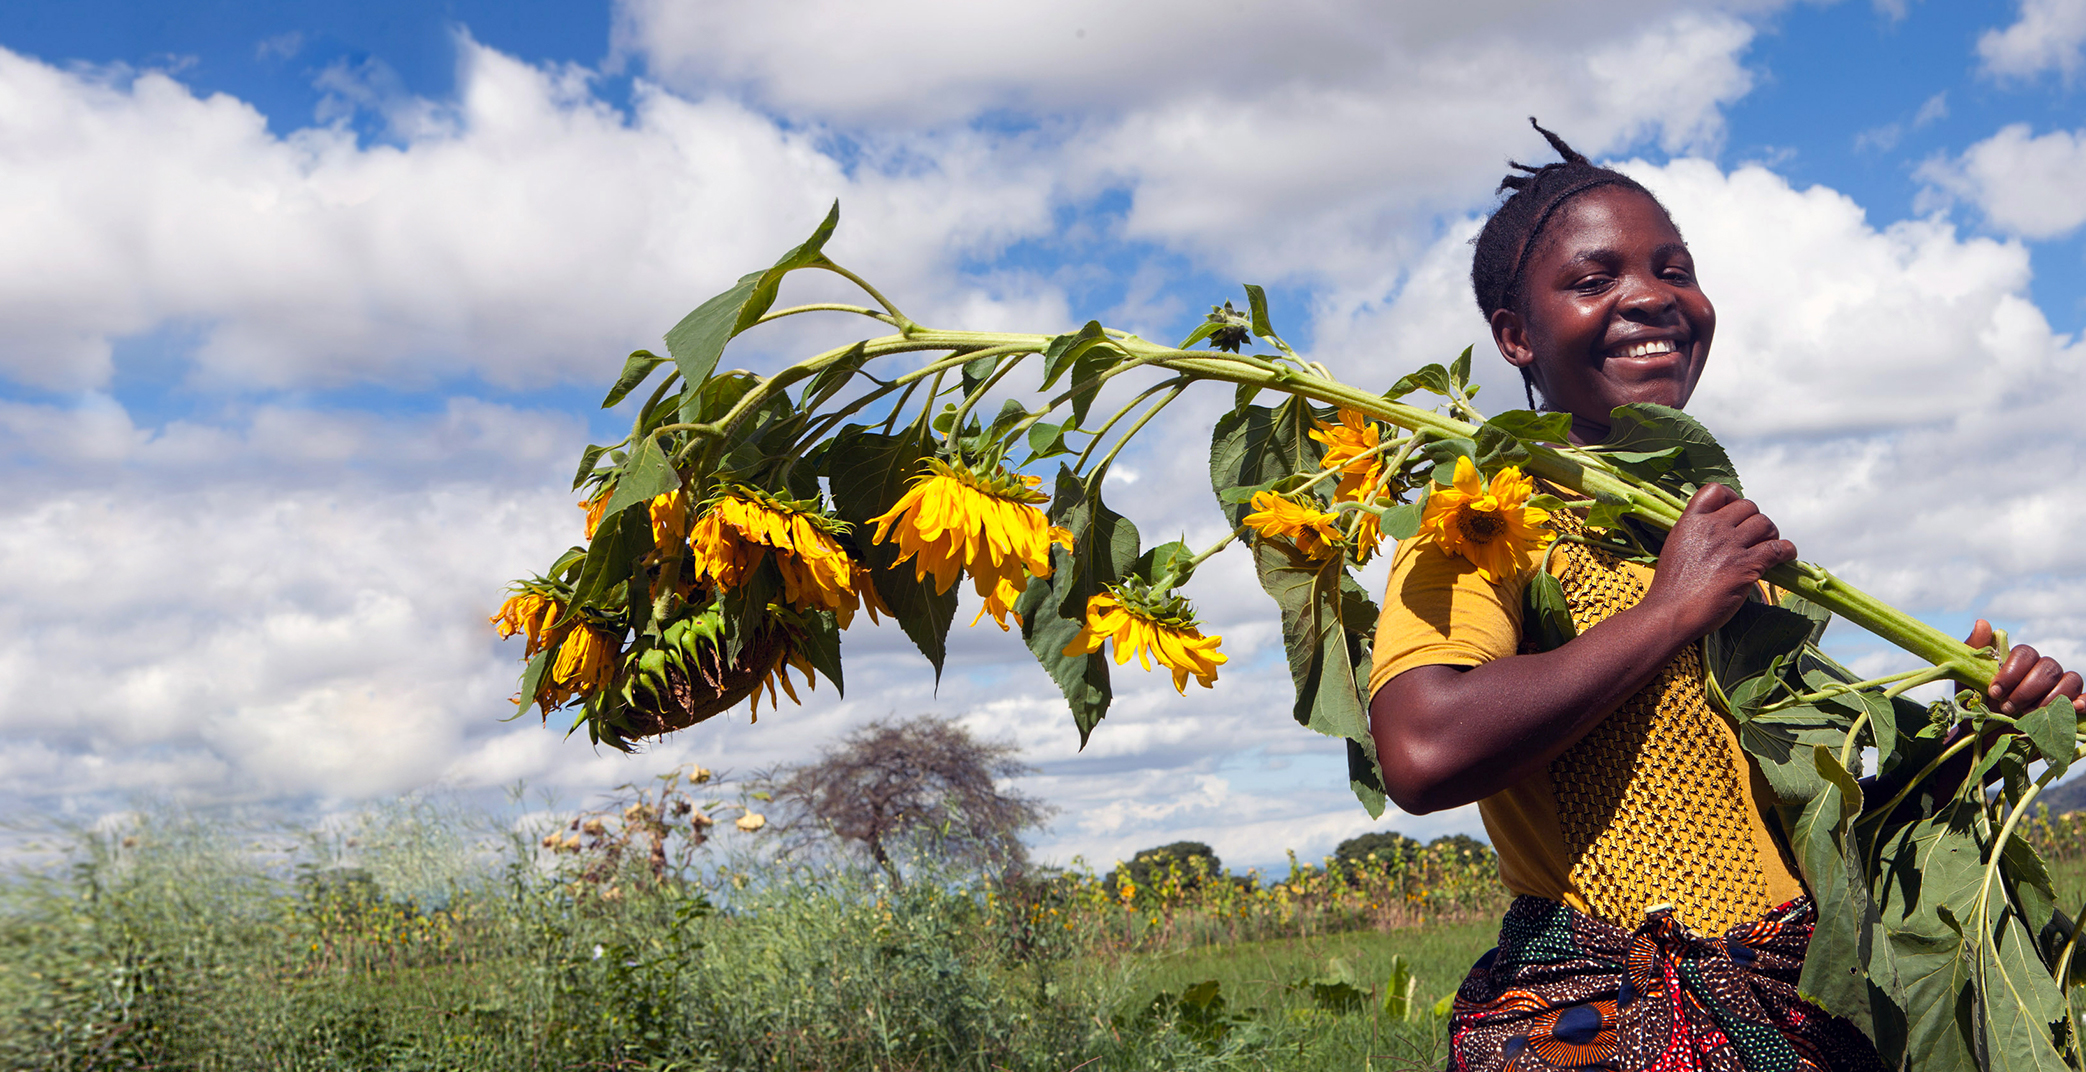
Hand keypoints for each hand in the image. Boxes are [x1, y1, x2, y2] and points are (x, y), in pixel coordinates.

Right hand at [1639, 483, 1797, 639]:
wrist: (1671, 613)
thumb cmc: (1671, 588)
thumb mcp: (1676, 548)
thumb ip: (1695, 535)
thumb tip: (1717, 533)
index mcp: (1691, 522)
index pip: (1717, 491)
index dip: (1732, 498)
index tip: (1735, 513)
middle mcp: (1712, 528)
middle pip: (1748, 506)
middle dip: (1754, 520)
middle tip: (1753, 538)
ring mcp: (1730, 546)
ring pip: (1765, 523)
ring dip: (1771, 534)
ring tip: (1766, 547)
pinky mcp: (1747, 566)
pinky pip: (1778, 548)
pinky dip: (1786, 550)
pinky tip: (1784, 556)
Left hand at [1965, 619, 2083, 714]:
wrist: (1987, 740)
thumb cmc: (1980, 708)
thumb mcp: (1969, 682)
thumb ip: (1976, 652)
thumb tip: (1983, 623)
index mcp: (2021, 662)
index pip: (2026, 653)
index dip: (2012, 671)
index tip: (1995, 692)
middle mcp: (2043, 672)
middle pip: (2048, 667)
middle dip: (2027, 689)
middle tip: (2009, 708)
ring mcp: (2060, 689)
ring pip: (2070, 680)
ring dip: (2050, 698)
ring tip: (2030, 715)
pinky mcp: (2072, 709)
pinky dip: (2083, 701)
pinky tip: (2074, 708)